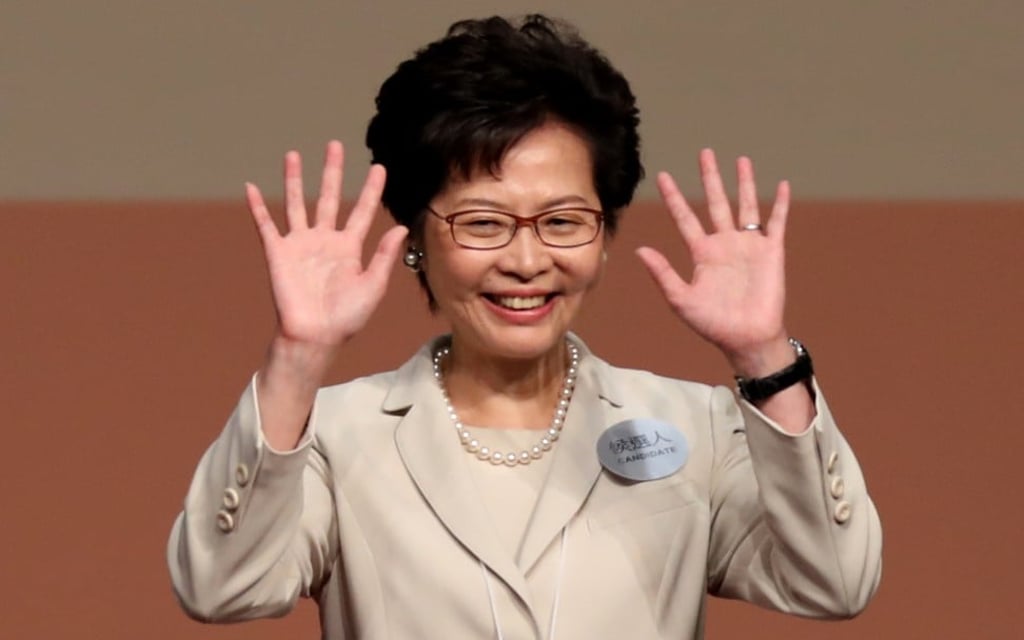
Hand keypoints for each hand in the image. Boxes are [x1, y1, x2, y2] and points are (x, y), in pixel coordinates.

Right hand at [247, 141, 407, 351]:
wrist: (315, 336)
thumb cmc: (347, 317)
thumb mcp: (373, 285)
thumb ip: (385, 256)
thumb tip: (401, 228)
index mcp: (350, 248)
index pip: (362, 211)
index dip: (370, 190)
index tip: (378, 167)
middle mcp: (324, 241)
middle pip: (328, 198)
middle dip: (331, 172)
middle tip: (334, 145)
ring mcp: (300, 245)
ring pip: (296, 204)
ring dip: (294, 180)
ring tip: (293, 154)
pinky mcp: (278, 253)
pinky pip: (266, 225)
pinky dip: (257, 207)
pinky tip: (250, 188)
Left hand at [636, 149, 790, 374]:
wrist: (746, 339)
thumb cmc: (713, 324)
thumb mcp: (681, 299)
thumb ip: (662, 273)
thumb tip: (639, 250)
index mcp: (702, 253)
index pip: (685, 217)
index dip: (674, 197)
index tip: (663, 176)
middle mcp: (724, 244)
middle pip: (716, 202)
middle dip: (710, 178)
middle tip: (704, 153)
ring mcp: (749, 246)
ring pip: (746, 205)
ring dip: (744, 183)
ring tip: (741, 160)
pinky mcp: (771, 252)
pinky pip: (776, 223)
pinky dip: (780, 205)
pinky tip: (783, 185)